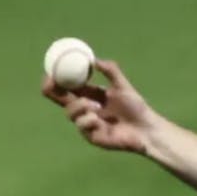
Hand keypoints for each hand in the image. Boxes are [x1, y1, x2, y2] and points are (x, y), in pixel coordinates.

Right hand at [40, 58, 158, 153]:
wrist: (146, 128)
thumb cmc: (136, 108)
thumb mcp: (122, 85)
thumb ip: (110, 70)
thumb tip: (94, 59)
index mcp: (90, 95)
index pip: (68, 86)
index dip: (56, 79)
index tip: (51, 71)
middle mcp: (85, 109)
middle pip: (60, 99)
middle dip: (51, 90)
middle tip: (50, 83)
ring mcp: (86, 123)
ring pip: (69, 112)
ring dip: (79, 106)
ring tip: (95, 106)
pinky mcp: (91, 136)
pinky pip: (81, 125)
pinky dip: (89, 120)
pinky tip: (101, 121)